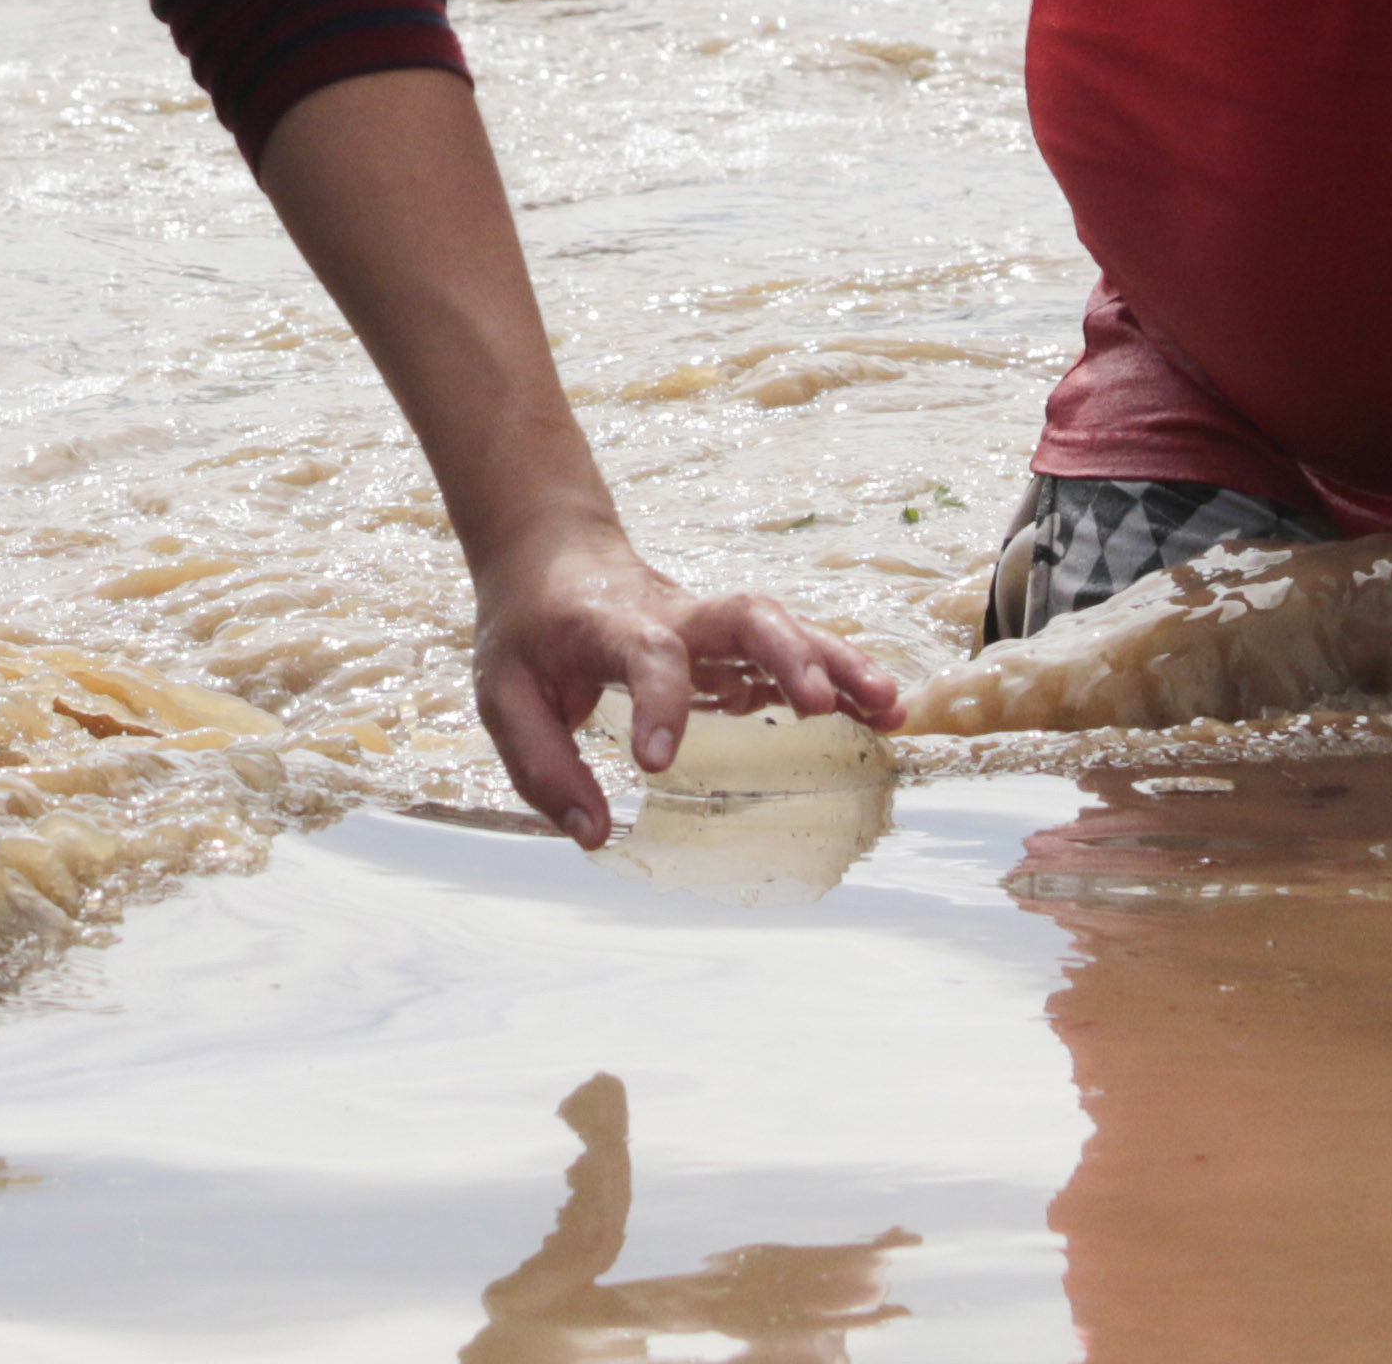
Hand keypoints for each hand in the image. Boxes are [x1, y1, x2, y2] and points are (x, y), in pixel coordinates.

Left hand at [473, 522, 904, 848]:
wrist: (549, 557)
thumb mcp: (502, 695)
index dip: (661, 701)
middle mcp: (671, 614)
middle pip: (744, 615)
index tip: (657, 764)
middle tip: (824, 703)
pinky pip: (792, 652)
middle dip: (789, 655)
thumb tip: (596, 835)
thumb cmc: (527, 633)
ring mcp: (708, 624)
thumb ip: (542, 766)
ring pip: (783, 626)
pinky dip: (839, 677)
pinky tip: (881, 713)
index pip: (646, 652)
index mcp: (608, 624)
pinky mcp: (731, 643)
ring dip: (837, 664)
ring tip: (889, 708)